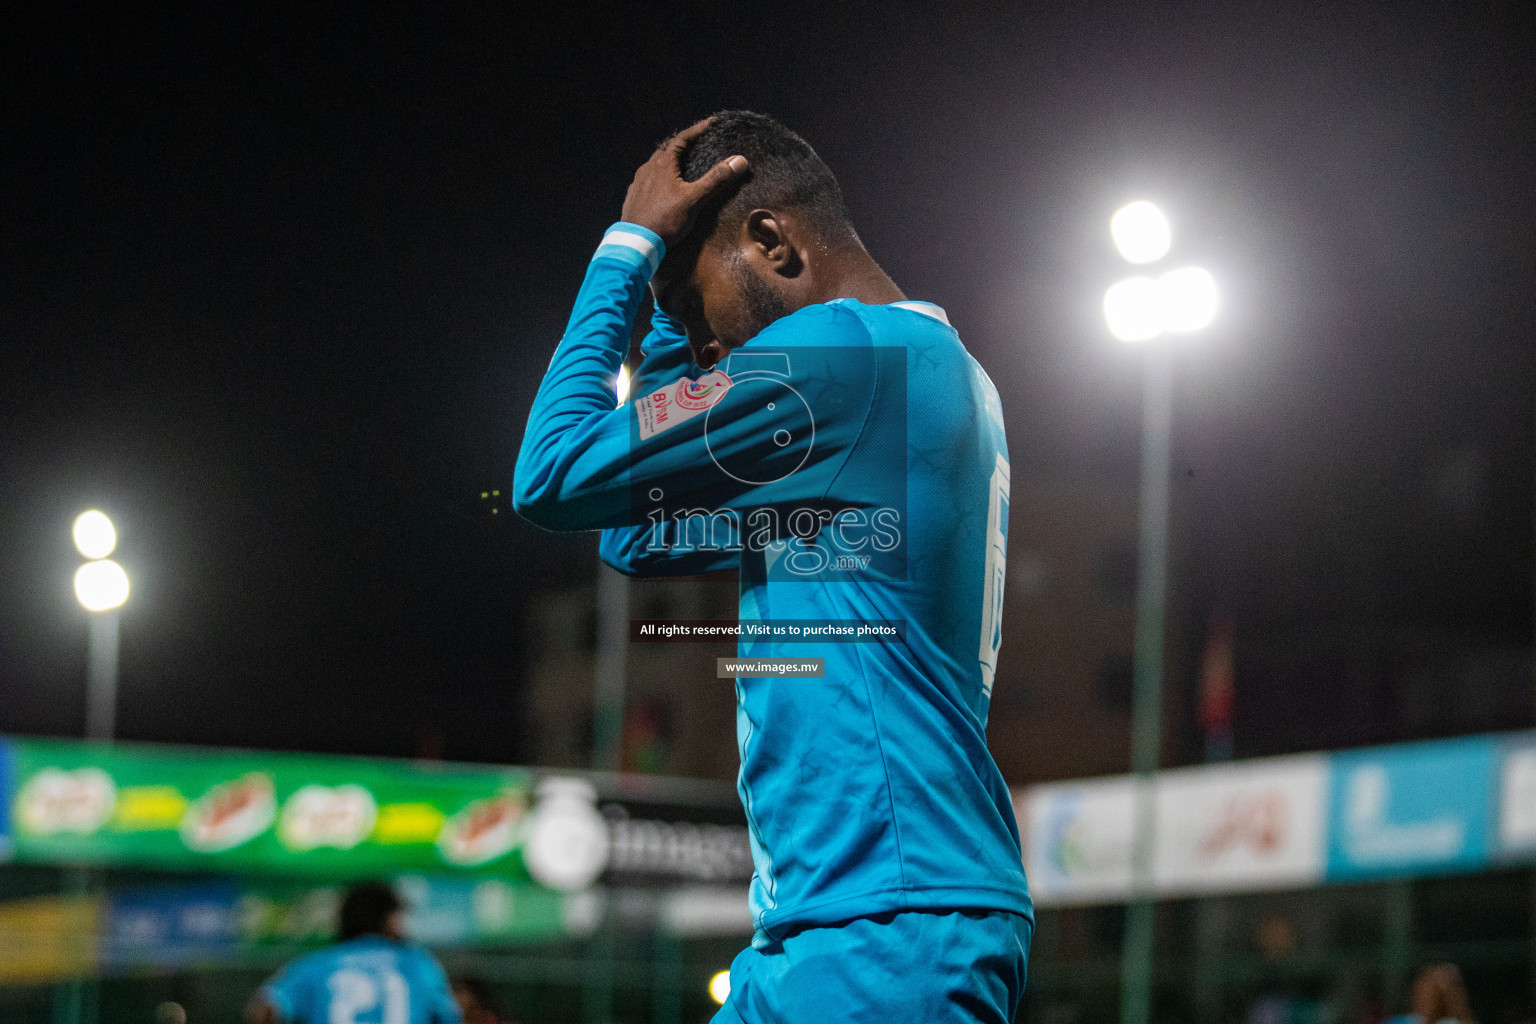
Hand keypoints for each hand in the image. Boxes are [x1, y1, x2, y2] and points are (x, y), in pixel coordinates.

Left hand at [620, 118, 747, 245]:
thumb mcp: (695, 199)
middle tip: (698, 144)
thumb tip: (739, 160)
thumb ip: (716, 179)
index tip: (712, 123)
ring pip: (656, 164)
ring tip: (683, 165)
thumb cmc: (666, 219)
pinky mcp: (633, 196)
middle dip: (683, 145)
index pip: (683, 138)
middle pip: (668, 149)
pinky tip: (664, 186)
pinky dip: (660, 177)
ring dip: (670, 161)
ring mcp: (638, 182)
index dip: (698, 129)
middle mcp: (648, 167)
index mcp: (663, 163)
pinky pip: (648, 179)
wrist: (636, 243)